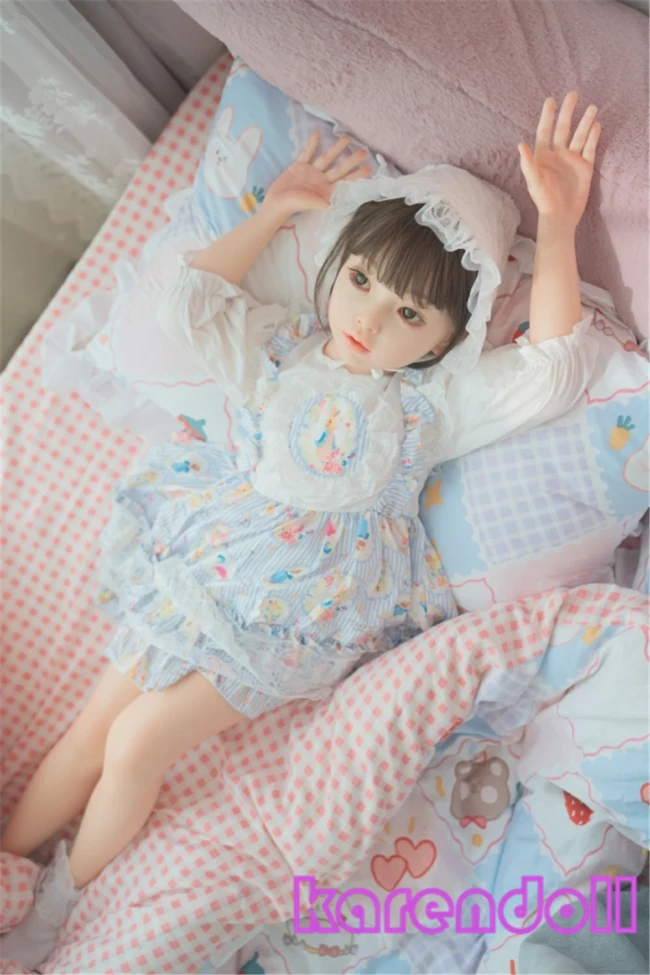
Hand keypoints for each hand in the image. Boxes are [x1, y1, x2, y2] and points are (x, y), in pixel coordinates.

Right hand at [262, 132, 372, 217]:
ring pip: (327, 158)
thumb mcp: (314, 204)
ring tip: (347, 138)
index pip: (345, 182)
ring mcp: (312, 172)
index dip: (357, 176)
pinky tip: (317, 133)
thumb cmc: (296, 205)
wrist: (276, 202)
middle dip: (351, 160)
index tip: (369, 169)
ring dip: (336, 149)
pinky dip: (312, 144)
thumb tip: (342, 206)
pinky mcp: (300, 165)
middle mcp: (322, 180)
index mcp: (327, 191)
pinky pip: (307, 152)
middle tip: (364, 151)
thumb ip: (327, 203)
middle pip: (339, 168)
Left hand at [518, 92, 600, 231]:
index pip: (545, 131)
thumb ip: (527, 163)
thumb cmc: (543, 200)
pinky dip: (593, 138)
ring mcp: (572, 159)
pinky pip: (589, 148)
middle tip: (573, 94)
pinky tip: (596, 126)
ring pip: (579, 136)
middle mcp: (558, 154)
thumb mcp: (533, 181)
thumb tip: (520, 144)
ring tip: (592, 108)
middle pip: (563, 128)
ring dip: (585, 122)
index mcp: (543, 155)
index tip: (551, 100)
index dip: (547, 116)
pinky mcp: (585, 167)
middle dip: (568, 112)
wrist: (560, 216)